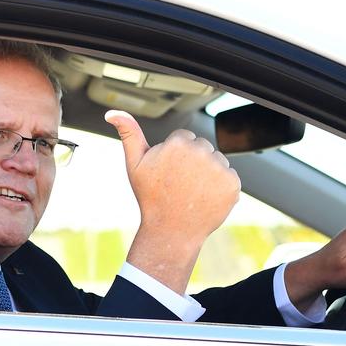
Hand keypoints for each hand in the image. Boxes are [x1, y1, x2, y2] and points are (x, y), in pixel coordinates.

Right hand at [105, 110, 240, 293]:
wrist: (170, 231)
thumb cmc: (150, 197)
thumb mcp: (134, 164)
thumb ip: (128, 133)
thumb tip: (112, 113)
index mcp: (178, 143)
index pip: (184, 138)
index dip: (175, 156)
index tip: (168, 172)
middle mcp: (201, 152)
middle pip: (202, 147)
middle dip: (193, 161)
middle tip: (179, 184)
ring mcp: (219, 168)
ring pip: (217, 161)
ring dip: (208, 173)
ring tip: (192, 191)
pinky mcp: (232, 184)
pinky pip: (229, 176)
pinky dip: (220, 187)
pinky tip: (205, 198)